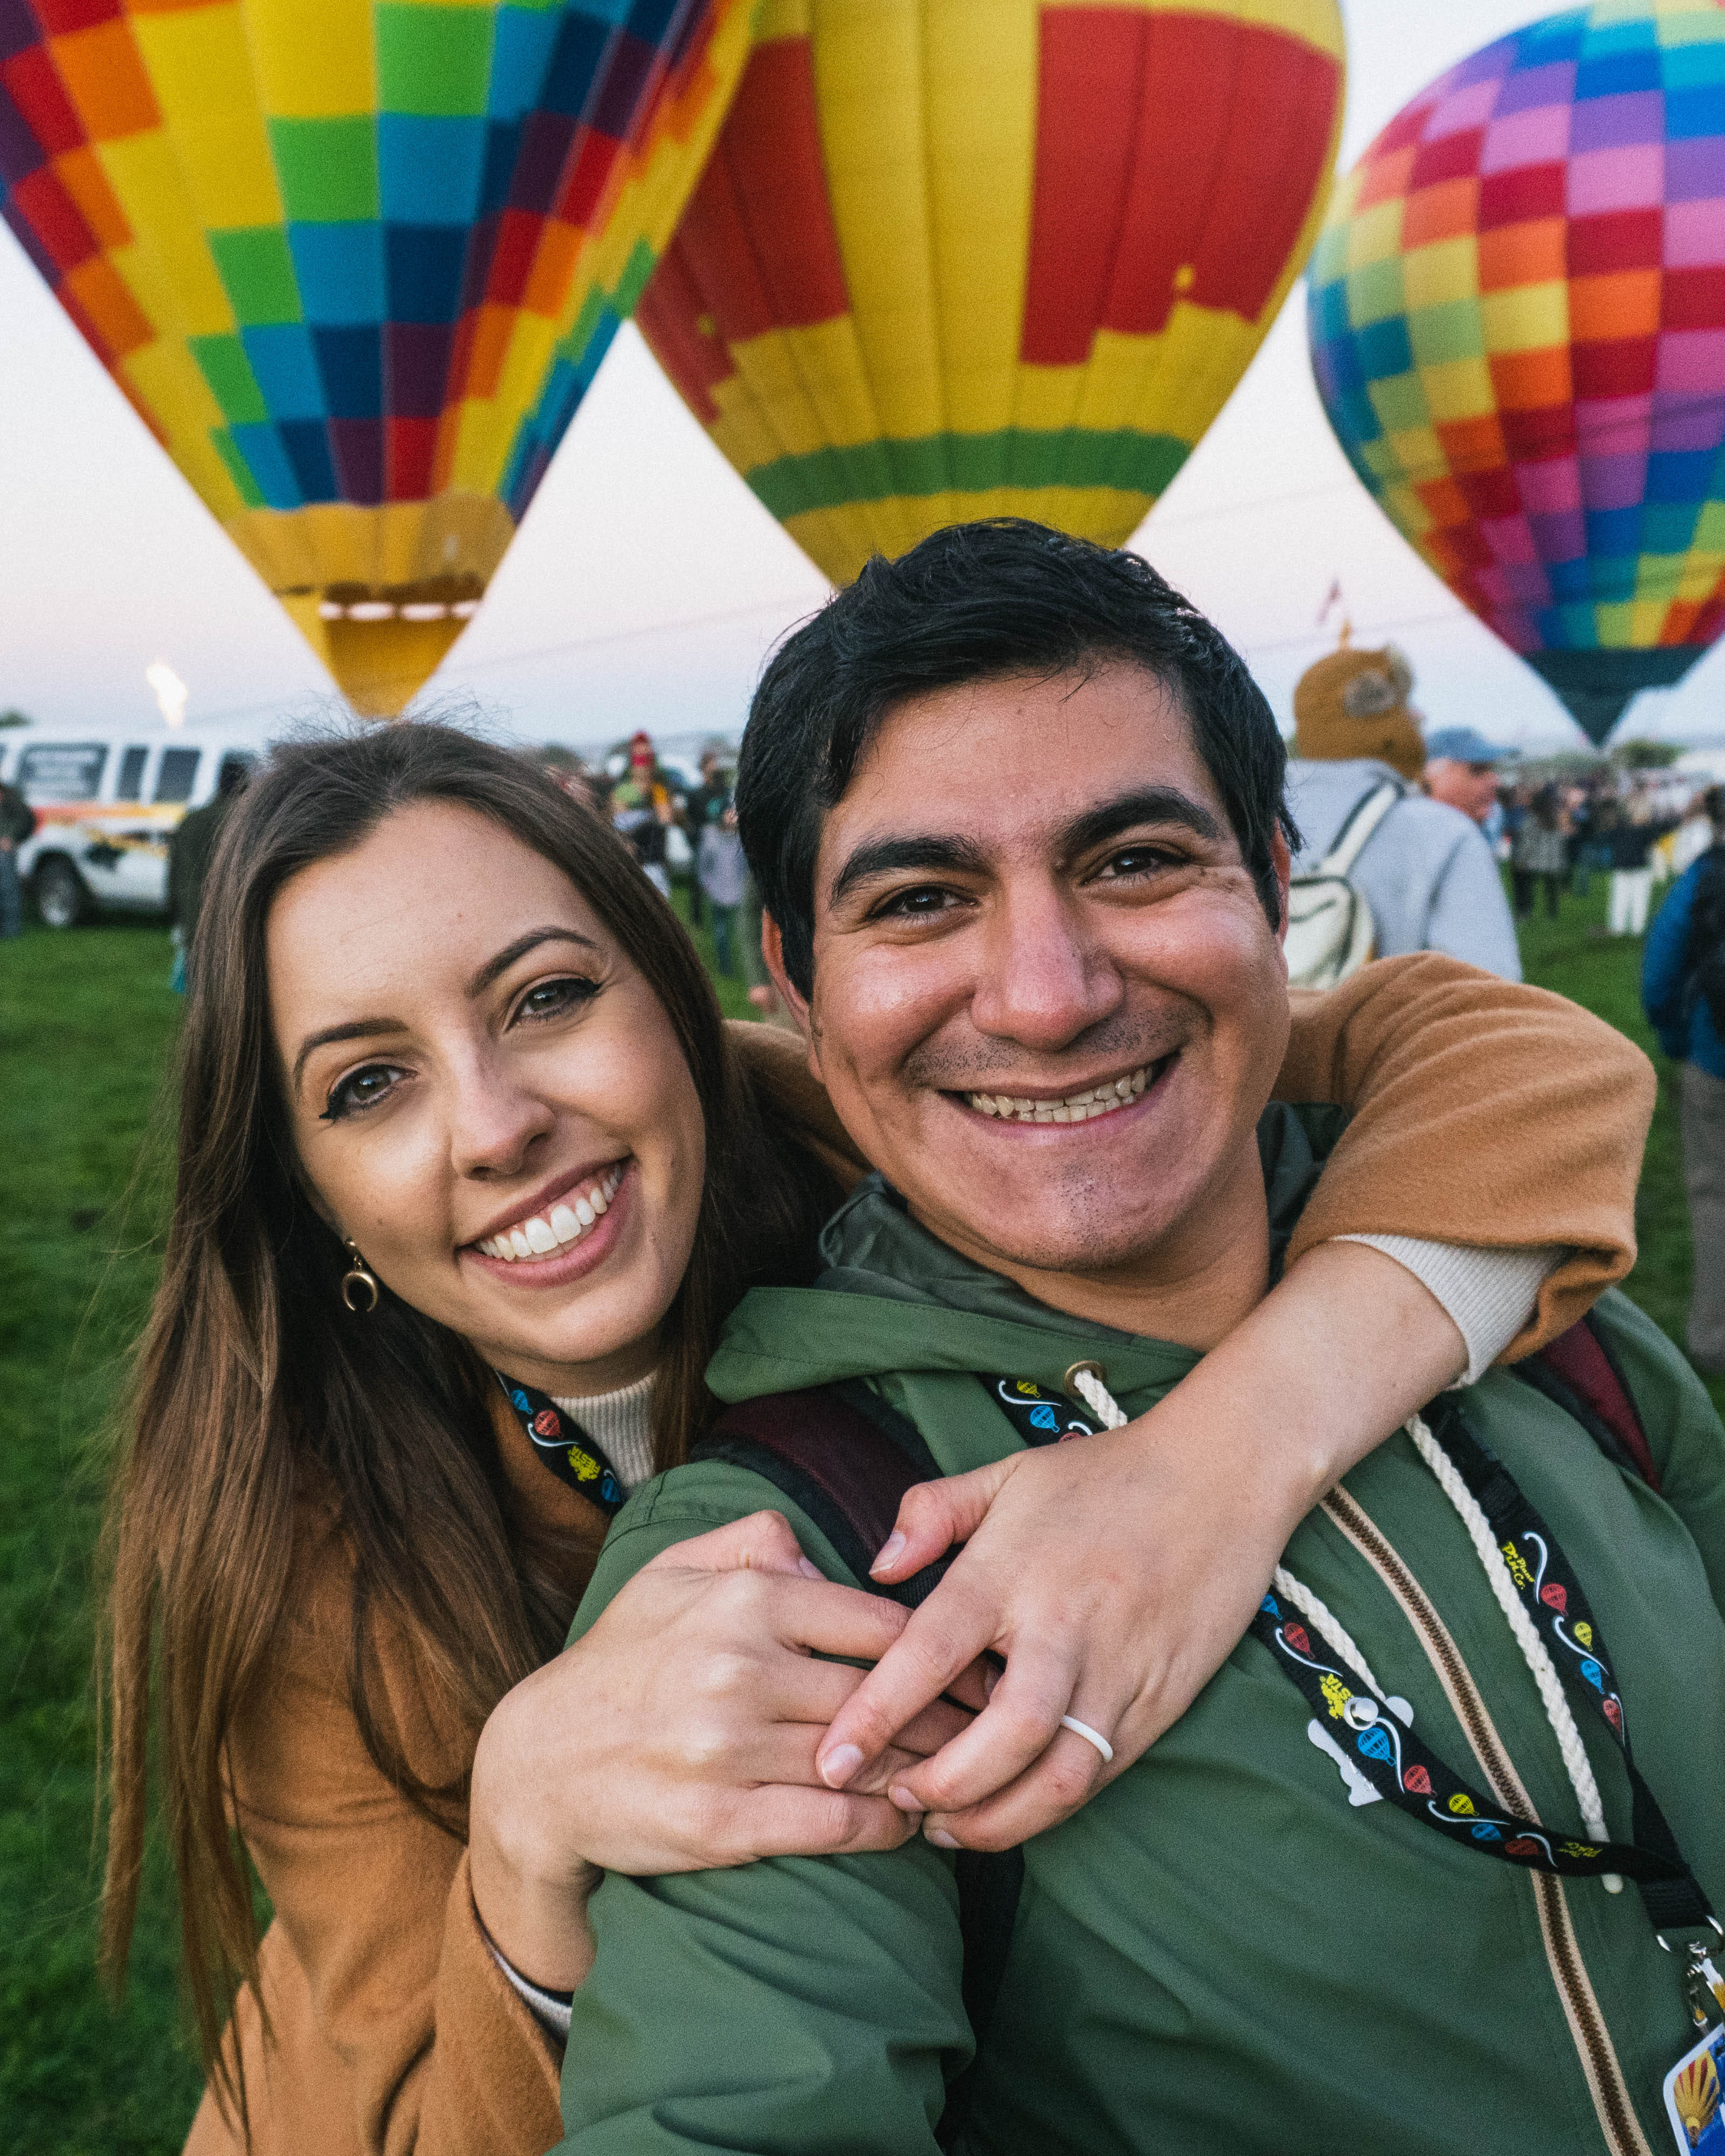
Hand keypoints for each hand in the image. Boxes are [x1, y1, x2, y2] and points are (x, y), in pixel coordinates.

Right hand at [468, 1510, 976, 1990]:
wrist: (538, 1764)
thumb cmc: (619, 1662)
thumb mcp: (670, 1572)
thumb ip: (751, 1539)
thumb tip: (821, 1550)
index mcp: (742, 1600)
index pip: (878, 1621)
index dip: (941, 1648)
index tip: (977, 1667)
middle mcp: (739, 1668)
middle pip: (881, 1694)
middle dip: (946, 1715)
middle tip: (992, 1728)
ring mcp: (727, 1750)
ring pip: (863, 1760)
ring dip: (922, 1771)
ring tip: (959, 1775)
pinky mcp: (718, 1824)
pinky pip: (829, 1823)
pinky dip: (882, 1826)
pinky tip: (906, 1823)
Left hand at [814, 1242, 1467, 1849]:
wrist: (1222, 1476)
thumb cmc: (1103, 1475)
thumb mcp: (1006, 1473)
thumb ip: (931, 1512)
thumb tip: (878, 1567)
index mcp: (1011, 1571)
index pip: (929, 1654)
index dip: (875, 1715)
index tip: (832, 1761)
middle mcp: (1063, 1629)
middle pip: (1000, 1738)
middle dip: (940, 1788)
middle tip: (895, 1800)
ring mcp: (1118, 1672)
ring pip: (1057, 1778)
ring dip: (995, 1820)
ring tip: (946, 1827)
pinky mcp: (1160, 1702)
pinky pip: (1100, 1775)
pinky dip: (1049, 1809)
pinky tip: (1010, 1811)